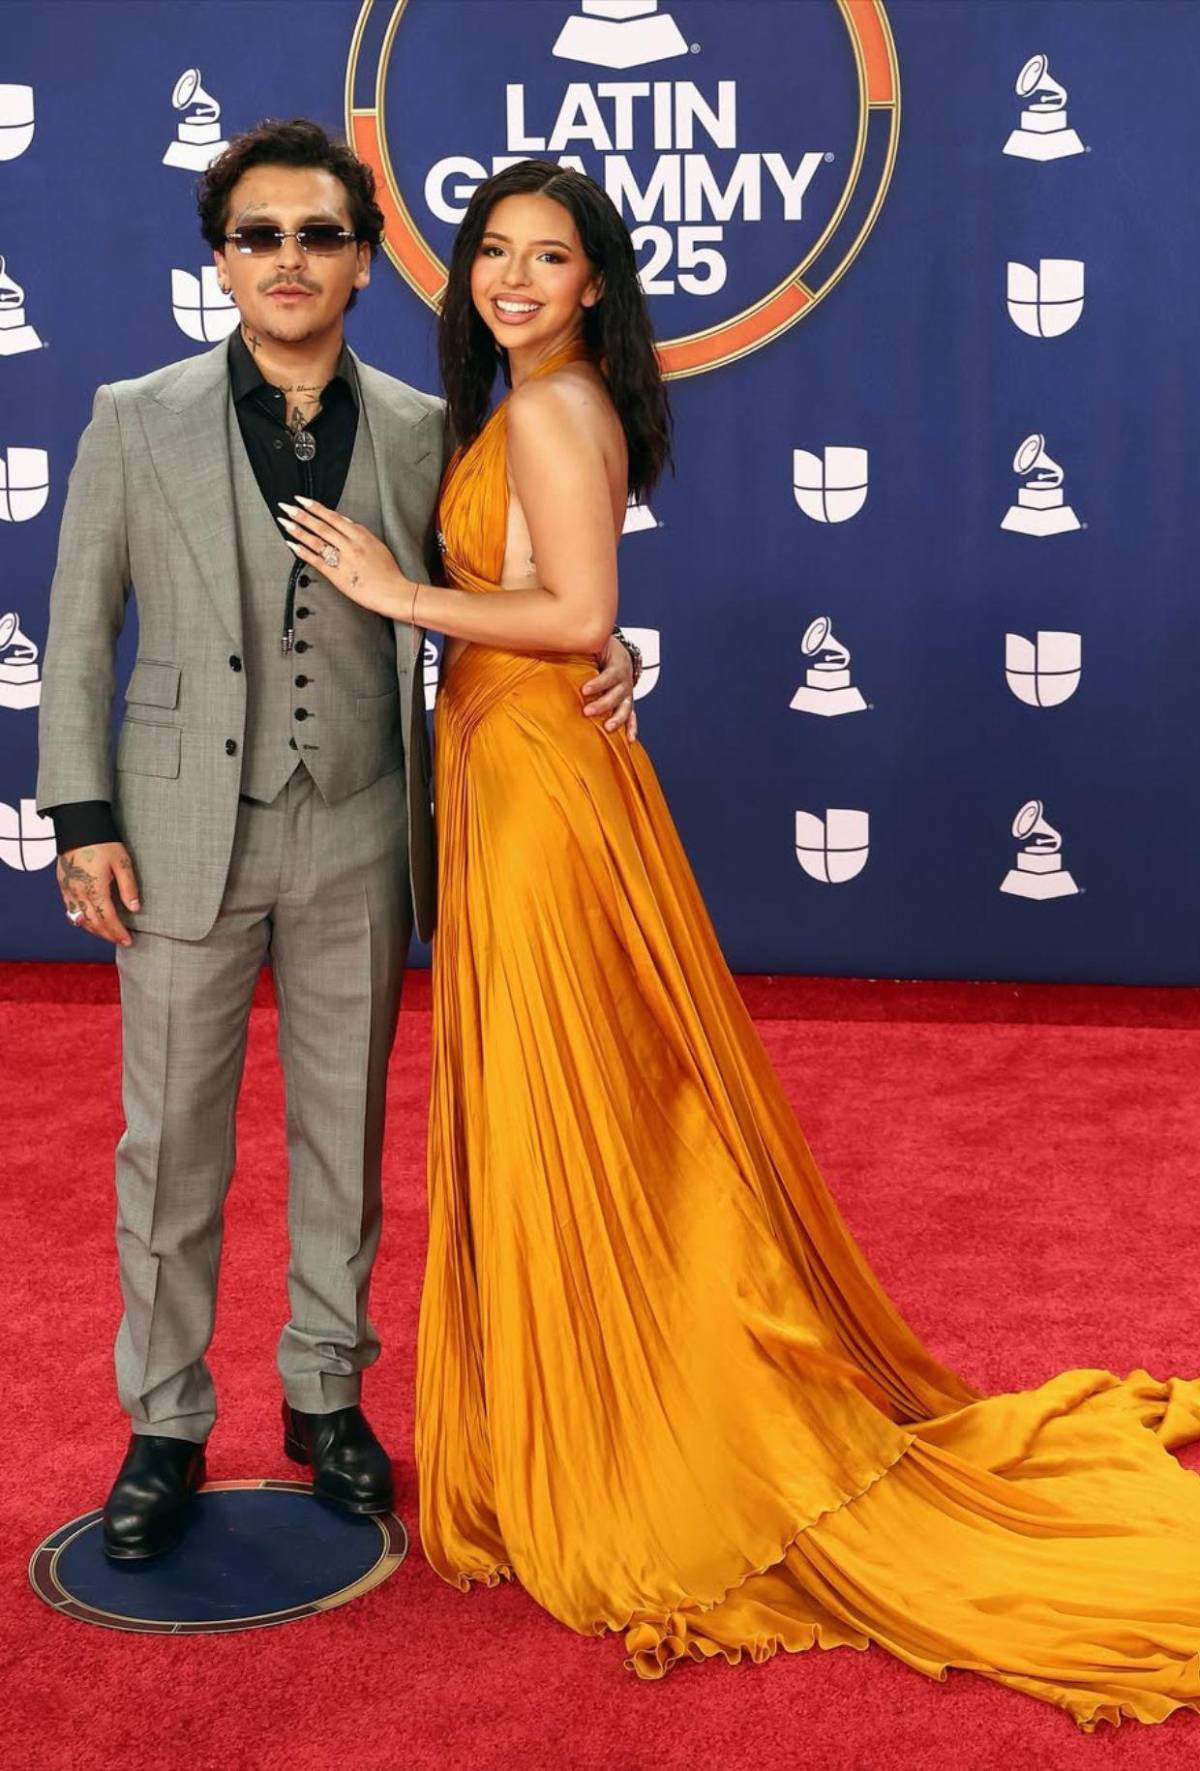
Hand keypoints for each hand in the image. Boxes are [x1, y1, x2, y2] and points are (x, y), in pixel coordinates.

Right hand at [57, 842, 139, 947]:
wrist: (79, 826)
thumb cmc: (103, 842)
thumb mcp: (122, 863)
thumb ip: (128, 887)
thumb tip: (135, 908)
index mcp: (95, 888)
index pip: (107, 919)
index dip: (118, 932)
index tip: (128, 940)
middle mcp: (78, 893)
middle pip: (92, 924)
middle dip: (107, 935)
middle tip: (121, 941)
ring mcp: (68, 890)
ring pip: (79, 919)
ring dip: (94, 930)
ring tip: (108, 934)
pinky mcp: (62, 885)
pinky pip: (70, 910)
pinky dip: (81, 920)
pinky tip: (90, 921)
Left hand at [277, 498, 408, 618]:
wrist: (393, 592)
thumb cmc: (388, 572)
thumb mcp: (377, 545)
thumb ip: (360, 533)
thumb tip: (344, 522)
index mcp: (360, 535)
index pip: (333, 517)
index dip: (316, 507)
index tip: (303, 500)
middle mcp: (350, 544)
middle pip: (321, 525)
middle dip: (302, 514)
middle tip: (287, 507)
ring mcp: (342, 559)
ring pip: (316, 540)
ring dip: (298, 530)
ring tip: (285, 522)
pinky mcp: (337, 575)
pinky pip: (316, 561)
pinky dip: (303, 552)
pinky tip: (292, 545)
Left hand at [582, 634, 637, 742]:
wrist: (620, 654)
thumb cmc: (602, 650)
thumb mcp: (594, 645)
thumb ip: (577, 647)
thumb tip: (549, 645)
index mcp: (617, 666)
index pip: (610, 676)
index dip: (598, 684)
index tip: (584, 690)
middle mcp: (625, 681)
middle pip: (617, 694)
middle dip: (603, 704)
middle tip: (587, 712)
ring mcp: (627, 693)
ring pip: (625, 707)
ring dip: (617, 719)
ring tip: (607, 728)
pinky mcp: (627, 702)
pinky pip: (632, 716)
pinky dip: (631, 728)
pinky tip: (629, 739)